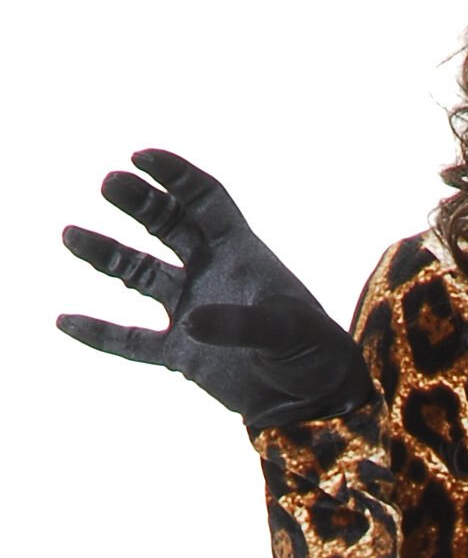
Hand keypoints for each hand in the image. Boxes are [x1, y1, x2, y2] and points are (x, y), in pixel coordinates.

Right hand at [56, 149, 374, 430]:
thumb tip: (192, 322)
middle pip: (166, 225)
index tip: (141, 157)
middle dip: (138, 202)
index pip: (204, 200)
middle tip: (110, 183)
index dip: (175, 176)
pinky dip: (100, 333)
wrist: (312, 400)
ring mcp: (189, 310)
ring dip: (106, 254)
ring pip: (138, 273)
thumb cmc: (311, 352)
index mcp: (240, 251)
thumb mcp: (287, 332)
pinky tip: (65, 321)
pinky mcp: (179, 353)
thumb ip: (241, 323)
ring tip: (71, 234)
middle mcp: (209, 272)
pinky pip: (131, 342)